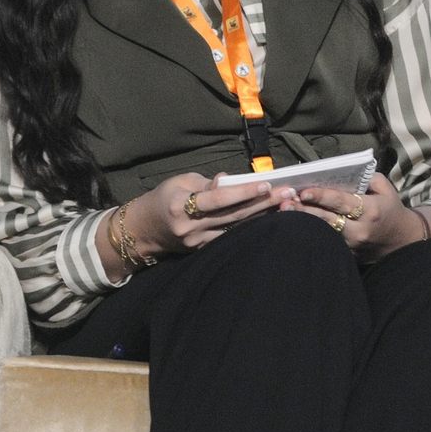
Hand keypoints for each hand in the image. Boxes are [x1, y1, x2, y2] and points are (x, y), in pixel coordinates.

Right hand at [129, 172, 292, 255]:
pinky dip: (249, 228)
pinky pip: (229, 238)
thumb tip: (230, 180)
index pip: (218, 198)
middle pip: (233, 215)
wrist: (143, 230)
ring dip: (261, 217)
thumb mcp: (179, 182)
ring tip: (285, 206)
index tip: (266, 185)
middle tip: (287, 193)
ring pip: (236, 229)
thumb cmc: (163, 198)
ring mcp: (198, 242)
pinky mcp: (202, 251)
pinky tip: (268, 221)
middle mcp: (191, 226)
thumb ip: (206, 183)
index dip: (243, 192)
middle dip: (262, 203)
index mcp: (182, 204)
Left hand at [291, 174, 416, 262]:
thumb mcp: (385, 189)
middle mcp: (360, 230)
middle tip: (285, 201)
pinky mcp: (347, 255)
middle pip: (327, 219)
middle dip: (305, 210)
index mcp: (370, 210)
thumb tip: (344, 171)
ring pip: (323, 232)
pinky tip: (294, 224)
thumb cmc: (390, 209)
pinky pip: (326, 242)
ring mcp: (352, 245)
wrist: (401, 241)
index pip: (342, 202)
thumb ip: (367, 177)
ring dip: (303, 222)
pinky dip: (310, 232)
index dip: (322, 196)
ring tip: (284, 211)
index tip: (304, 191)